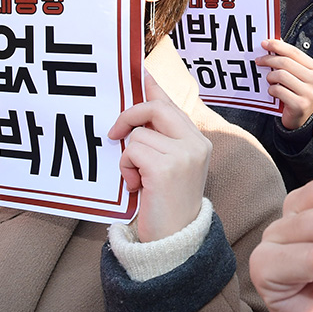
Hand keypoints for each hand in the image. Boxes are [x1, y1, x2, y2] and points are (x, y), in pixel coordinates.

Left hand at [108, 72, 211, 242]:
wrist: (174, 241)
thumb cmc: (166, 204)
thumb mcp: (170, 166)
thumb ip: (160, 138)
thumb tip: (138, 110)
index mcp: (198, 141)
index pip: (172, 104)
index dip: (153, 87)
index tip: (141, 70)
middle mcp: (196, 143)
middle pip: (154, 108)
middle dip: (129, 117)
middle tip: (113, 134)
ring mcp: (184, 155)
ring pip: (137, 135)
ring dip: (128, 158)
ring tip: (138, 180)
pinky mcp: (166, 168)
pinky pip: (132, 152)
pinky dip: (126, 169)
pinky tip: (137, 186)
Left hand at [258, 38, 312, 129]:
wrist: (304, 118)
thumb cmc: (300, 93)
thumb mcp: (300, 75)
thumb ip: (291, 60)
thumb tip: (276, 42)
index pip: (295, 52)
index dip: (278, 46)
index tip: (265, 43)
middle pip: (286, 62)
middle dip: (269, 59)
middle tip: (259, 61)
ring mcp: (309, 93)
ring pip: (280, 75)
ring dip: (270, 77)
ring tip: (270, 80)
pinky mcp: (300, 105)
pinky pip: (278, 90)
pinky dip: (272, 90)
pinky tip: (273, 91)